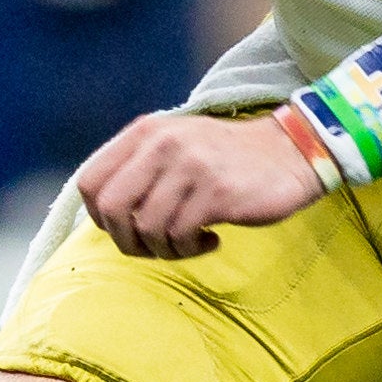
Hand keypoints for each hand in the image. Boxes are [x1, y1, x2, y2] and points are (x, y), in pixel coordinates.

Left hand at [75, 111, 326, 259]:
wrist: (291, 152)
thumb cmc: (227, 160)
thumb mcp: (176, 146)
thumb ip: (138, 168)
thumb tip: (101, 215)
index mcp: (145, 132)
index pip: (89, 182)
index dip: (98, 217)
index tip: (126, 228)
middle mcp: (162, 144)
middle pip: (110, 209)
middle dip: (126, 241)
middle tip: (153, 247)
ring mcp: (189, 166)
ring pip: (146, 228)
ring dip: (165, 249)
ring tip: (188, 243)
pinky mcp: (216, 191)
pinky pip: (180, 235)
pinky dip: (191, 249)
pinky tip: (210, 239)